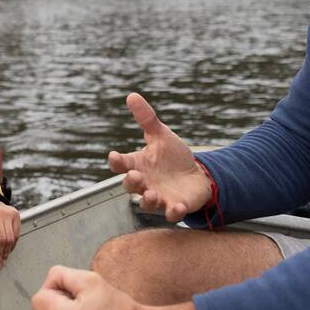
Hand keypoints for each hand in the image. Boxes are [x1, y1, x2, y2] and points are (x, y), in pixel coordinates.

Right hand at [108, 92, 211, 220]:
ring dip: (148, 200)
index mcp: (138, 165)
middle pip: (130, 186)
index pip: (121, 165)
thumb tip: (132, 95)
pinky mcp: (175, 207)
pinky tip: (177, 207)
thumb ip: (147, 119)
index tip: (113, 156)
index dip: (116, 162)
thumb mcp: (161, 135)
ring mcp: (159, 197)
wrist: (197, 175)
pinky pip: (171, 213)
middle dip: (131, 183)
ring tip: (152, 194)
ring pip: (147, 203)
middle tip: (135, 176)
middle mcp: (145, 183)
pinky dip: (173, 212)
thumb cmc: (173, 157)